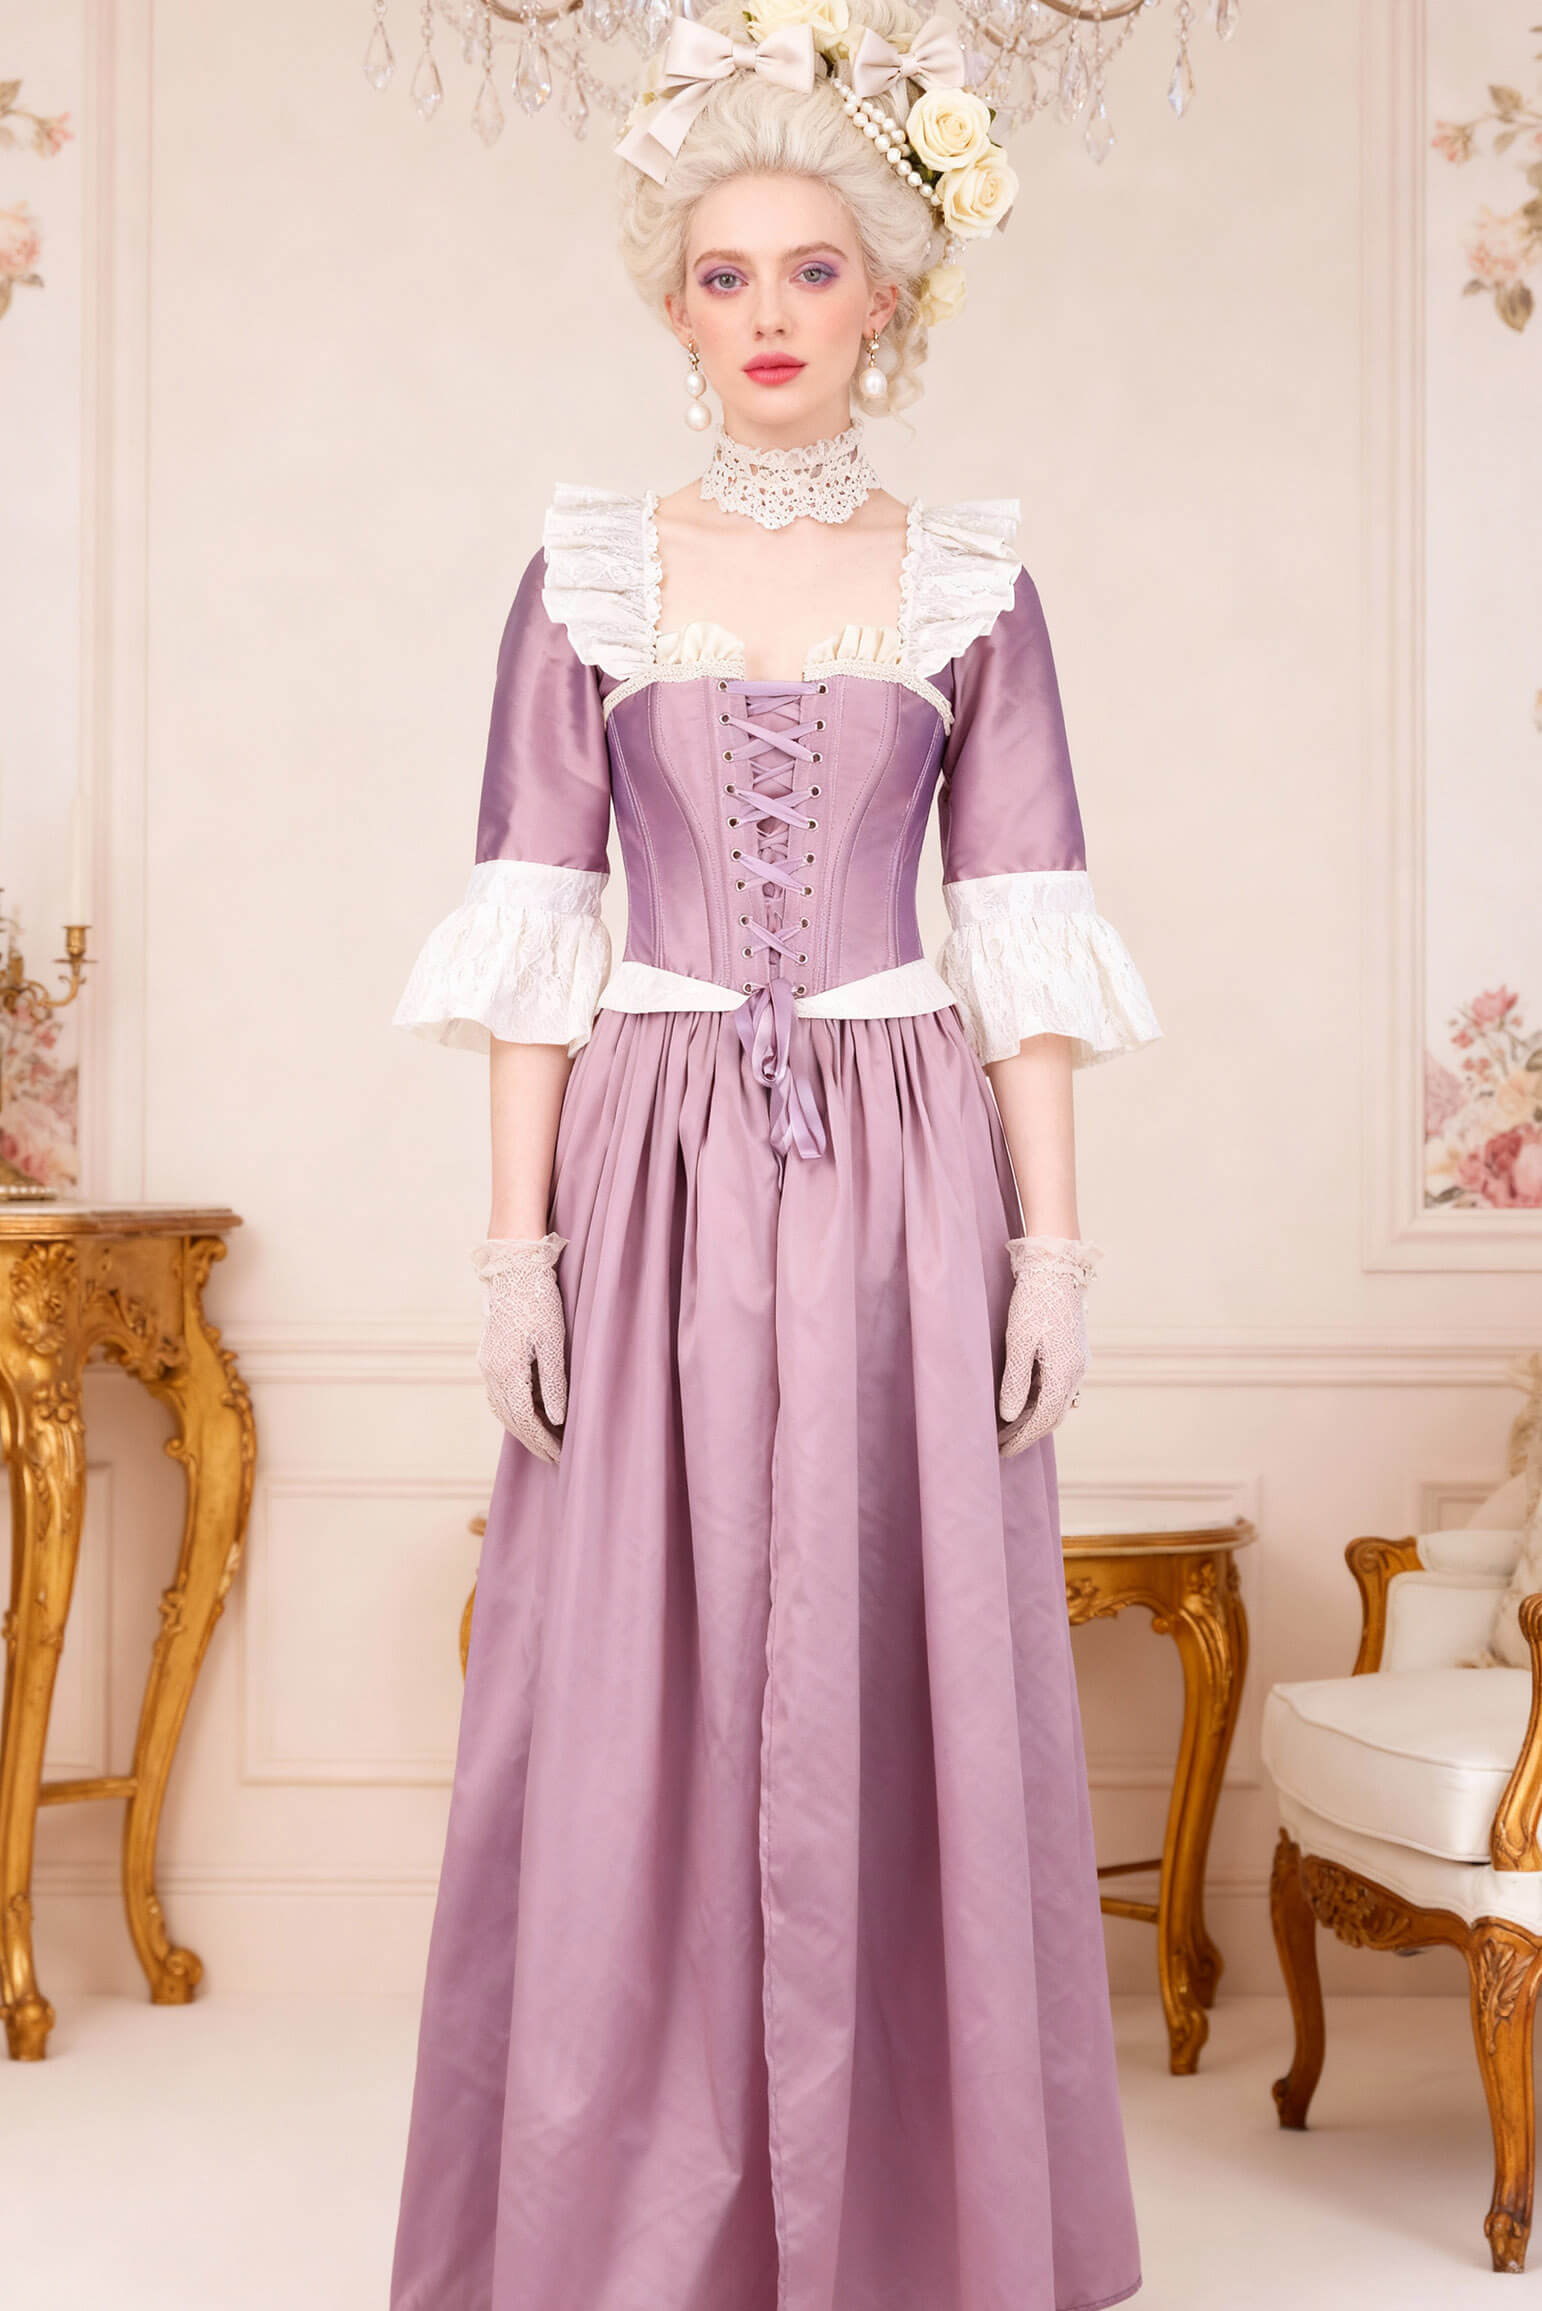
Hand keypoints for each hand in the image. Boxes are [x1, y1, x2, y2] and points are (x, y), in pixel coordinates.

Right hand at [470, 1231, 568, 1463]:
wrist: (515, 1271)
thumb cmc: (539, 1302)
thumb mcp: (553, 1341)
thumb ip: (554, 1382)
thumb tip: (556, 1419)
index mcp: (508, 1369)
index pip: (525, 1419)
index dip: (542, 1440)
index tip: (560, 1455)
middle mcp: (492, 1371)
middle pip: (511, 1419)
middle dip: (533, 1440)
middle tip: (555, 1457)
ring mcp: (487, 1364)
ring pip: (502, 1409)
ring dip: (522, 1428)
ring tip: (545, 1441)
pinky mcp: (489, 1356)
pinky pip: (499, 1394)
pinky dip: (514, 1411)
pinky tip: (531, 1414)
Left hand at [997, 1234, 1100, 1458]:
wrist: (1056, 1268)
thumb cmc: (1033, 1302)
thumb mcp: (1019, 1341)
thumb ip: (1015, 1381)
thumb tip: (1010, 1416)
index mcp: (1064, 1372)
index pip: (1044, 1419)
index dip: (1023, 1438)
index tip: (1003, 1451)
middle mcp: (1076, 1372)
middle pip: (1053, 1414)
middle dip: (1028, 1433)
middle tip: (1002, 1445)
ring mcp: (1077, 1362)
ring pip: (1057, 1401)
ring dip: (1034, 1418)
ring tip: (1008, 1428)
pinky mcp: (1073, 1352)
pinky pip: (1058, 1387)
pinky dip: (1041, 1401)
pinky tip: (1024, 1403)